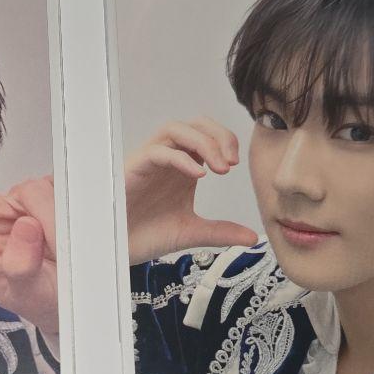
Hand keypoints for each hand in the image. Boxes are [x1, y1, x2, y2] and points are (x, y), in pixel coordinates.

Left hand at [0, 89, 59, 335]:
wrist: (79, 292)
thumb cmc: (43, 297)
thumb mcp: (30, 297)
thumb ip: (21, 271)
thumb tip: (22, 228)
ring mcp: (13, 202)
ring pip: (29, 195)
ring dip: (50, 226)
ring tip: (61, 257)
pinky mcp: (44, 193)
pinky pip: (55, 195)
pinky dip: (65, 218)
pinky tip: (68, 238)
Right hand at [124, 117, 256, 262]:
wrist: (120, 249)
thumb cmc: (146, 234)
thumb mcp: (192, 232)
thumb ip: (221, 232)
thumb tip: (253, 237)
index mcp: (184, 167)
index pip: (208, 135)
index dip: (226, 141)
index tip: (236, 165)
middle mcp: (168, 159)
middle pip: (195, 124)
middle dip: (218, 135)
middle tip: (231, 161)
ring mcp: (150, 161)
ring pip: (175, 129)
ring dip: (202, 141)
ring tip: (219, 167)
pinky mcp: (135, 168)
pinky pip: (158, 151)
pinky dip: (181, 159)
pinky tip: (198, 175)